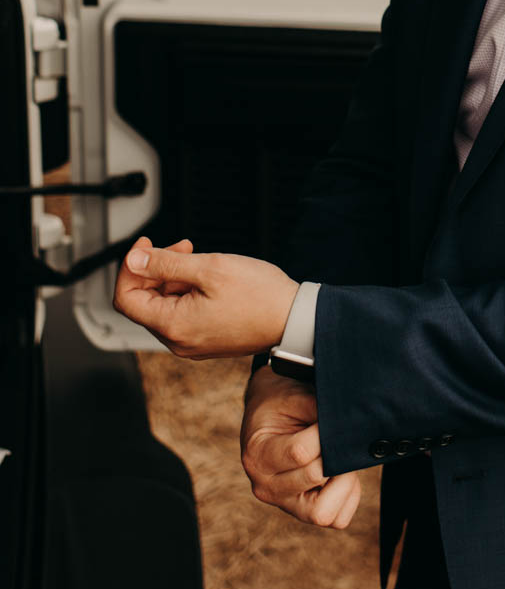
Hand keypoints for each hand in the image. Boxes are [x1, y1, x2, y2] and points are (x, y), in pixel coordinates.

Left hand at [113, 236, 298, 357]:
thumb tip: (133, 260)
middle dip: (156, 269)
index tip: (146, 245)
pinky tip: (207, 276)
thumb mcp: (210, 268)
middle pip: (146, 302)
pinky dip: (187, 292)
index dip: (130, 267)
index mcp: (173, 326)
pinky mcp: (206, 340)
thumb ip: (166, 264)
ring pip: (165, 306)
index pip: (126, 299)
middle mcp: (178, 341)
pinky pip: (182, 314)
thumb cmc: (259, 295)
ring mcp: (192, 343)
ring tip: (200, 258)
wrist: (294, 320)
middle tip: (183, 247)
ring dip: (174, 278)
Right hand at [241, 366, 361, 529]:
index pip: (300, 452)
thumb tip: (347, 420)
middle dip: (335, 454)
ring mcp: (285, 504)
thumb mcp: (291, 396)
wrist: (267, 419)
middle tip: (341, 437)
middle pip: (314, 478)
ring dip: (343, 482)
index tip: (332, 416)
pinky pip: (337, 518)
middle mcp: (266, 487)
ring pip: (324, 513)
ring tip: (341, 457)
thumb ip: (316, 407)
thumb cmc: (280, 405)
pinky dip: (348, 496)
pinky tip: (341, 472)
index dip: (324, 433)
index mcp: (257, 457)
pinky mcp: (305, 513)